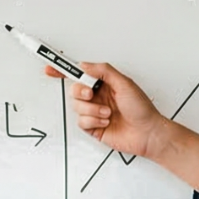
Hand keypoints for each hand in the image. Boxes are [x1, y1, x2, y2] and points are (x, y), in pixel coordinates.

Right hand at [45, 62, 164, 159]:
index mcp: (104, 83)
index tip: (51, 67)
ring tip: (108, 114)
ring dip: (93, 110)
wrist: (147, 133)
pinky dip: (94, 121)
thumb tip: (85, 65)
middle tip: (92, 94)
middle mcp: (98, 96)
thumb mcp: (125, 83)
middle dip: (81, 92)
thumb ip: (104, 71)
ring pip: (77, 107)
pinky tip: (106, 122)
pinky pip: (81, 122)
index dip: (64, 70)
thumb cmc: (142, 109)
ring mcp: (94, 112)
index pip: (80, 73)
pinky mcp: (93, 127)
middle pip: (74, 89)